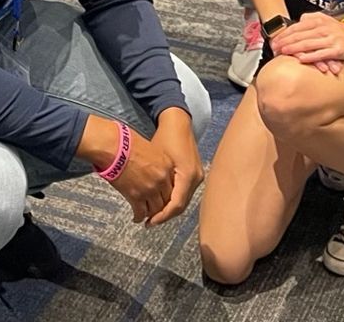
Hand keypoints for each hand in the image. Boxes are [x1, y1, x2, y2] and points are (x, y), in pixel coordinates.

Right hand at [82, 116, 175, 223]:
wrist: (114, 146)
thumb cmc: (128, 142)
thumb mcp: (151, 148)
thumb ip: (156, 163)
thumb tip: (153, 171)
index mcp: (167, 166)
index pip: (173, 187)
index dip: (167, 194)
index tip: (162, 197)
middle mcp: (161, 179)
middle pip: (166, 200)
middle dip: (161, 206)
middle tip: (156, 210)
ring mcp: (150, 189)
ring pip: (155, 209)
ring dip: (151, 214)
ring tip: (147, 216)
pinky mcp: (136, 196)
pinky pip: (141, 212)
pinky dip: (139, 217)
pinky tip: (136, 218)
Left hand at [144, 108, 203, 225]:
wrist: (178, 122)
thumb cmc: (165, 137)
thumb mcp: (158, 160)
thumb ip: (156, 182)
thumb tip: (146, 203)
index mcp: (188, 175)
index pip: (176, 205)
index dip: (162, 216)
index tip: (149, 222)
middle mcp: (196, 178)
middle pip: (181, 205)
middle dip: (165, 215)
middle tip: (149, 221)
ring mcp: (197, 176)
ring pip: (183, 200)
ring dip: (169, 208)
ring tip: (153, 213)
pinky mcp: (195, 173)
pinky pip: (184, 192)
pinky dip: (173, 198)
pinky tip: (161, 200)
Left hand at [268, 11, 343, 75]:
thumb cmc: (337, 29)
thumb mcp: (324, 18)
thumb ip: (311, 18)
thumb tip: (299, 20)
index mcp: (318, 21)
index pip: (297, 27)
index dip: (285, 34)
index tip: (275, 40)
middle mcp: (323, 29)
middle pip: (300, 36)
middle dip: (286, 42)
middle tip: (275, 48)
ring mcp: (330, 39)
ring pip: (308, 44)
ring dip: (294, 48)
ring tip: (284, 52)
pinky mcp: (336, 50)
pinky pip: (321, 54)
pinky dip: (311, 56)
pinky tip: (301, 59)